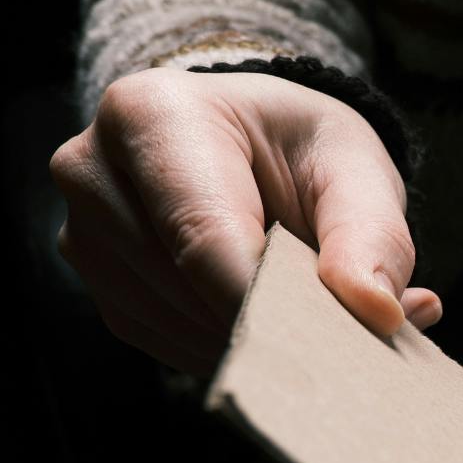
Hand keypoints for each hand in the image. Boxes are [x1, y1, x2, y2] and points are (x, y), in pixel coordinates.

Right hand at [50, 67, 440, 374]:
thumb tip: (377, 312)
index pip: (204, 237)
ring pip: (178, 325)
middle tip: (354, 330)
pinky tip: (276, 322)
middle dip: (277, 321)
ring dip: (260, 339)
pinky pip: (170, 344)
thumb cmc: (302, 148)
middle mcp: (93, 171)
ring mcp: (85, 234)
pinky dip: (234, 348)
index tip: (336, 341)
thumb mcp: (356, 168)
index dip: (271, 302)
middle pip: (187, 286)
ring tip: (319, 311)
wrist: (255, 146)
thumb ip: (374, 237)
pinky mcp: (101, 287)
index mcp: (151, 115)